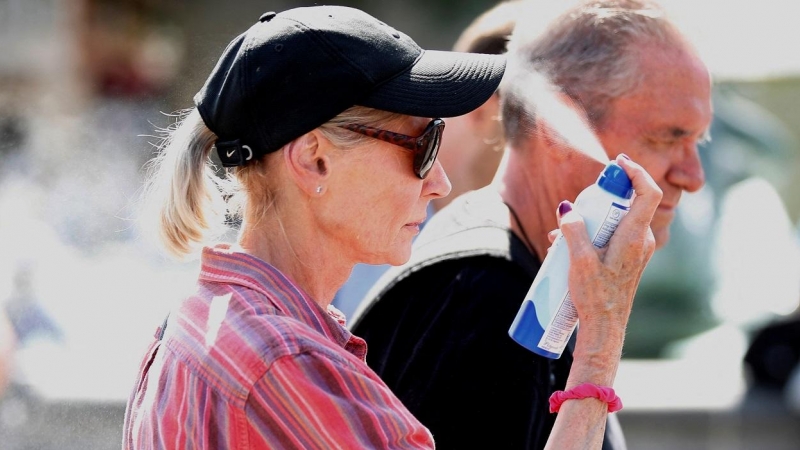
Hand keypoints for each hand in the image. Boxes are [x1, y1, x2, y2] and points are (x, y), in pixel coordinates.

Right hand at [557, 154, 660, 366]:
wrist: (604, 329)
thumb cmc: (595, 298)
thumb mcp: (579, 261)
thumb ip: (573, 230)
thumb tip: (567, 208)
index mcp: (635, 237)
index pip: (648, 193)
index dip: (636, 172)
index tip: (618, 162)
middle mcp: (641, 241)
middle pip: (629, 204)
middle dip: (602, 198)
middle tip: (578, 203)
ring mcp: (637, 251)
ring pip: (618, 220)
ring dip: (592, 220)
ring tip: (562, 236)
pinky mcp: (628, 260)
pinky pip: (614, 235)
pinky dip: (594, 233)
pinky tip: (568, 248)